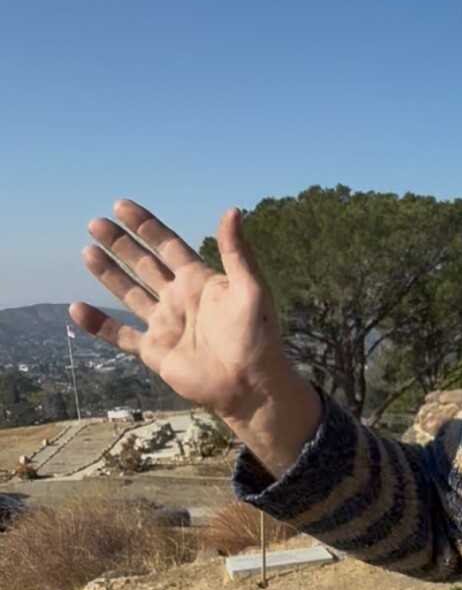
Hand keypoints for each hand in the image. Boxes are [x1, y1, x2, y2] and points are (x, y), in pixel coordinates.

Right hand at [71, 199, 321, 477]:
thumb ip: (236, 251)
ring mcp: (165, 324)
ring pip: (129, 293)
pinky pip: (120, 335)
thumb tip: (232, 210)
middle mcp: (179, 298)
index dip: (145, 225)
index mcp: (200, 280)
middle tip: (95, 223)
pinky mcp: (154, 352)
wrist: (250, 384)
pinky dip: (98, 325)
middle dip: (120, 243)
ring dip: (108, 273)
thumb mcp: (250, 288)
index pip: (167, 245)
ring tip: (87, 251)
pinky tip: (76, 309)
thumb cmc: (257, 336)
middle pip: (143, 264)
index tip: (121, 205)